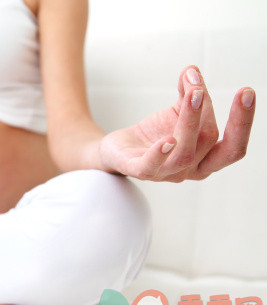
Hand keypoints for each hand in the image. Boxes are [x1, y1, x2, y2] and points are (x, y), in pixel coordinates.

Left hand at [98, 65, 255, 181]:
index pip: (232, 147)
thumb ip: (187, 93)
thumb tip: (192, 71)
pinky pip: (151, 167)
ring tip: (192, 95)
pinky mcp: (139, 171)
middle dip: (210, 116)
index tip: (246, 91)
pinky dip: (159, 154)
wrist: (118, 150)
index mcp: (205, 157)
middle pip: (208, 144)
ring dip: (189, 123)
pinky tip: (167, 139)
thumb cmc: (153, 134)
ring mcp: (165, 173)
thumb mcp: (175, 111)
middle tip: (210, 89)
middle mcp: (189, 169)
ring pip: (184, 154)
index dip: (242, 123)